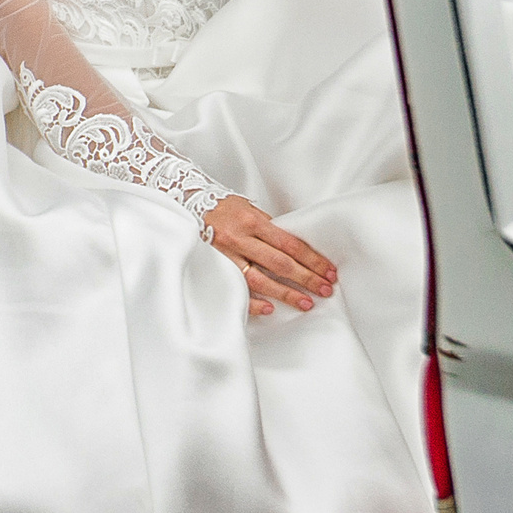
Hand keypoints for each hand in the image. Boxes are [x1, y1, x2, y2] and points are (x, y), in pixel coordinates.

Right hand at [203, 196, 336, 315]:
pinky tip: (270, 308)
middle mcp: (240, 238)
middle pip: (280, 263)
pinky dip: (252, 301)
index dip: (312, 259)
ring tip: (306, 303)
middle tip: (326, 289)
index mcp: (252, 221)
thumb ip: (268, 228)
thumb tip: (294, 248)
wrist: (185, 204)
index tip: (328, 270)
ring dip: (286, 293)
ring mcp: (225, 255)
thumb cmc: (221, 208)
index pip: (290, 244)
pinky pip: (236, 289)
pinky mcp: (214, 268)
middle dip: (306, 277)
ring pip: (260, 279)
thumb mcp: (247, 209)